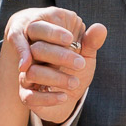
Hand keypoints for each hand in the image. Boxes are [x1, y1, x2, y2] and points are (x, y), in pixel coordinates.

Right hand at [4, 7, 107, 124]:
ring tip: (75, 82)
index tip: (70, 39)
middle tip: (80, 64)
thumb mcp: (86, 55)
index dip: (53, 33)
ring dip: (56, 77)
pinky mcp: (26, 95)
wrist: (70, 95)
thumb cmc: (76, 70)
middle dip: (59, 55)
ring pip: (32, 72)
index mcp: (43, 41)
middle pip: (36, 50)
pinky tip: (64, 96)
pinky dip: (48, 97)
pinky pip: (30, 96)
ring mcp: (25, 76)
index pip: (40, 29)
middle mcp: (31, 57)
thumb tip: (100, 27)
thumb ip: (91, 42)